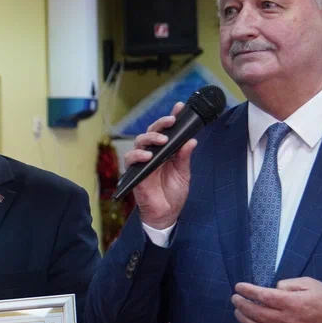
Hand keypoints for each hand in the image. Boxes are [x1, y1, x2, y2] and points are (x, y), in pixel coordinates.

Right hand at [129, 102, 196, 229]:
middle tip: (171, 121)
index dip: (171, 118)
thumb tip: (191, 141)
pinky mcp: (134, 173)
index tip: (179, 107)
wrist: (166, 215)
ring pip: (139, 142)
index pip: (167, 131)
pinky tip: (148, 156)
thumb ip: (185, 157)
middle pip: (151, 132)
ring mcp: (142, 162)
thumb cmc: (173, 194)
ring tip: (162, 140)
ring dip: (150, 138)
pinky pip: (130, 159)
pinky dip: (137, 155)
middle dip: (160, 124)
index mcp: (166, 152)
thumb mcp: (184, 174)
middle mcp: (153, 154)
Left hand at [231, 278, 321, 322]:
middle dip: (242, 304)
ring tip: (237, 311)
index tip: (238, 286)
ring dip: (244, 320)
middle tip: (234, 298)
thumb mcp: (310, 283)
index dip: (248, 291)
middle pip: (257, 312)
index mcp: (292, 302)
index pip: (263, 296)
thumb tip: (274, 288)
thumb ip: (289, 284)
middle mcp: (287, 319)